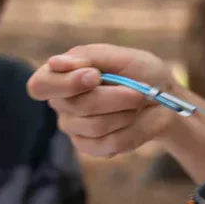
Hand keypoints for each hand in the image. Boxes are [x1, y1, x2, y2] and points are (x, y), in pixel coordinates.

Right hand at [27, 43, 178, 157]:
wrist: (164, 102)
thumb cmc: (141, 73)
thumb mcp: (121, 57)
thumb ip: (88, 57)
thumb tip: (55, 63)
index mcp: (61, 74)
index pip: (40, 86)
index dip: (66, 84)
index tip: (95, 76)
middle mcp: (61, 102)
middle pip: (75, 106)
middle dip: (113, 98)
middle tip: (136, 92)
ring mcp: (74, 127)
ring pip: (94, 126)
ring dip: (125, 114)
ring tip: (137, 104)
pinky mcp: (90, 146)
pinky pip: (106, 144)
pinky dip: (129, 131)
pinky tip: (133, 120)